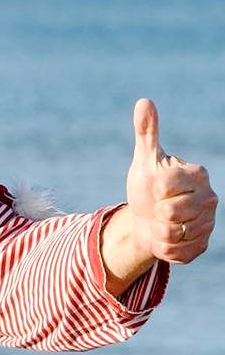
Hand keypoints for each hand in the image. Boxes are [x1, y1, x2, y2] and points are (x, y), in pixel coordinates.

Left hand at [126, 99, 217, 264]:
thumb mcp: (144, 159)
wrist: (146, 217)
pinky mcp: (202, 245)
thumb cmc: (147, 184)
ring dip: (158, 230)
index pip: (165, 186)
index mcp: (197, 174)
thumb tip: (144, 101)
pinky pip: (175, 252)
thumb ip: (146, 132)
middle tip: (158, 207)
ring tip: (162, 221)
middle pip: (170, 212)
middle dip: (155, 212)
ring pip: (172, 233)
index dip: (153, 189)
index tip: (156, 187)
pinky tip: (166, 237)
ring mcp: (209, 223)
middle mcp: (210, 198)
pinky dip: (162, 248)